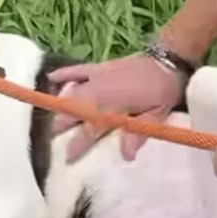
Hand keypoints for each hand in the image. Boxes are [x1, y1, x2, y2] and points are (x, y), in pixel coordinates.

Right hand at [49, 53, 186, 162]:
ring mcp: (97, 79)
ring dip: (60, 106)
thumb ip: (139, 134)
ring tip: (48, 116)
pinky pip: (76, 70)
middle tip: (49, 138)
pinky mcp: (99, 68)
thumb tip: (126, 156)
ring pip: (71, 94)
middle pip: (75, 112)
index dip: (78, 145)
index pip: (91, 131)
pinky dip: (63, 74)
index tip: (67, 158)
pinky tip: (50, 77)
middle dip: (61, 126)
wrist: (168, 59)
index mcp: (115, 108)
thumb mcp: (157, 115)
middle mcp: (100, 94)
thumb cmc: (164, 90)